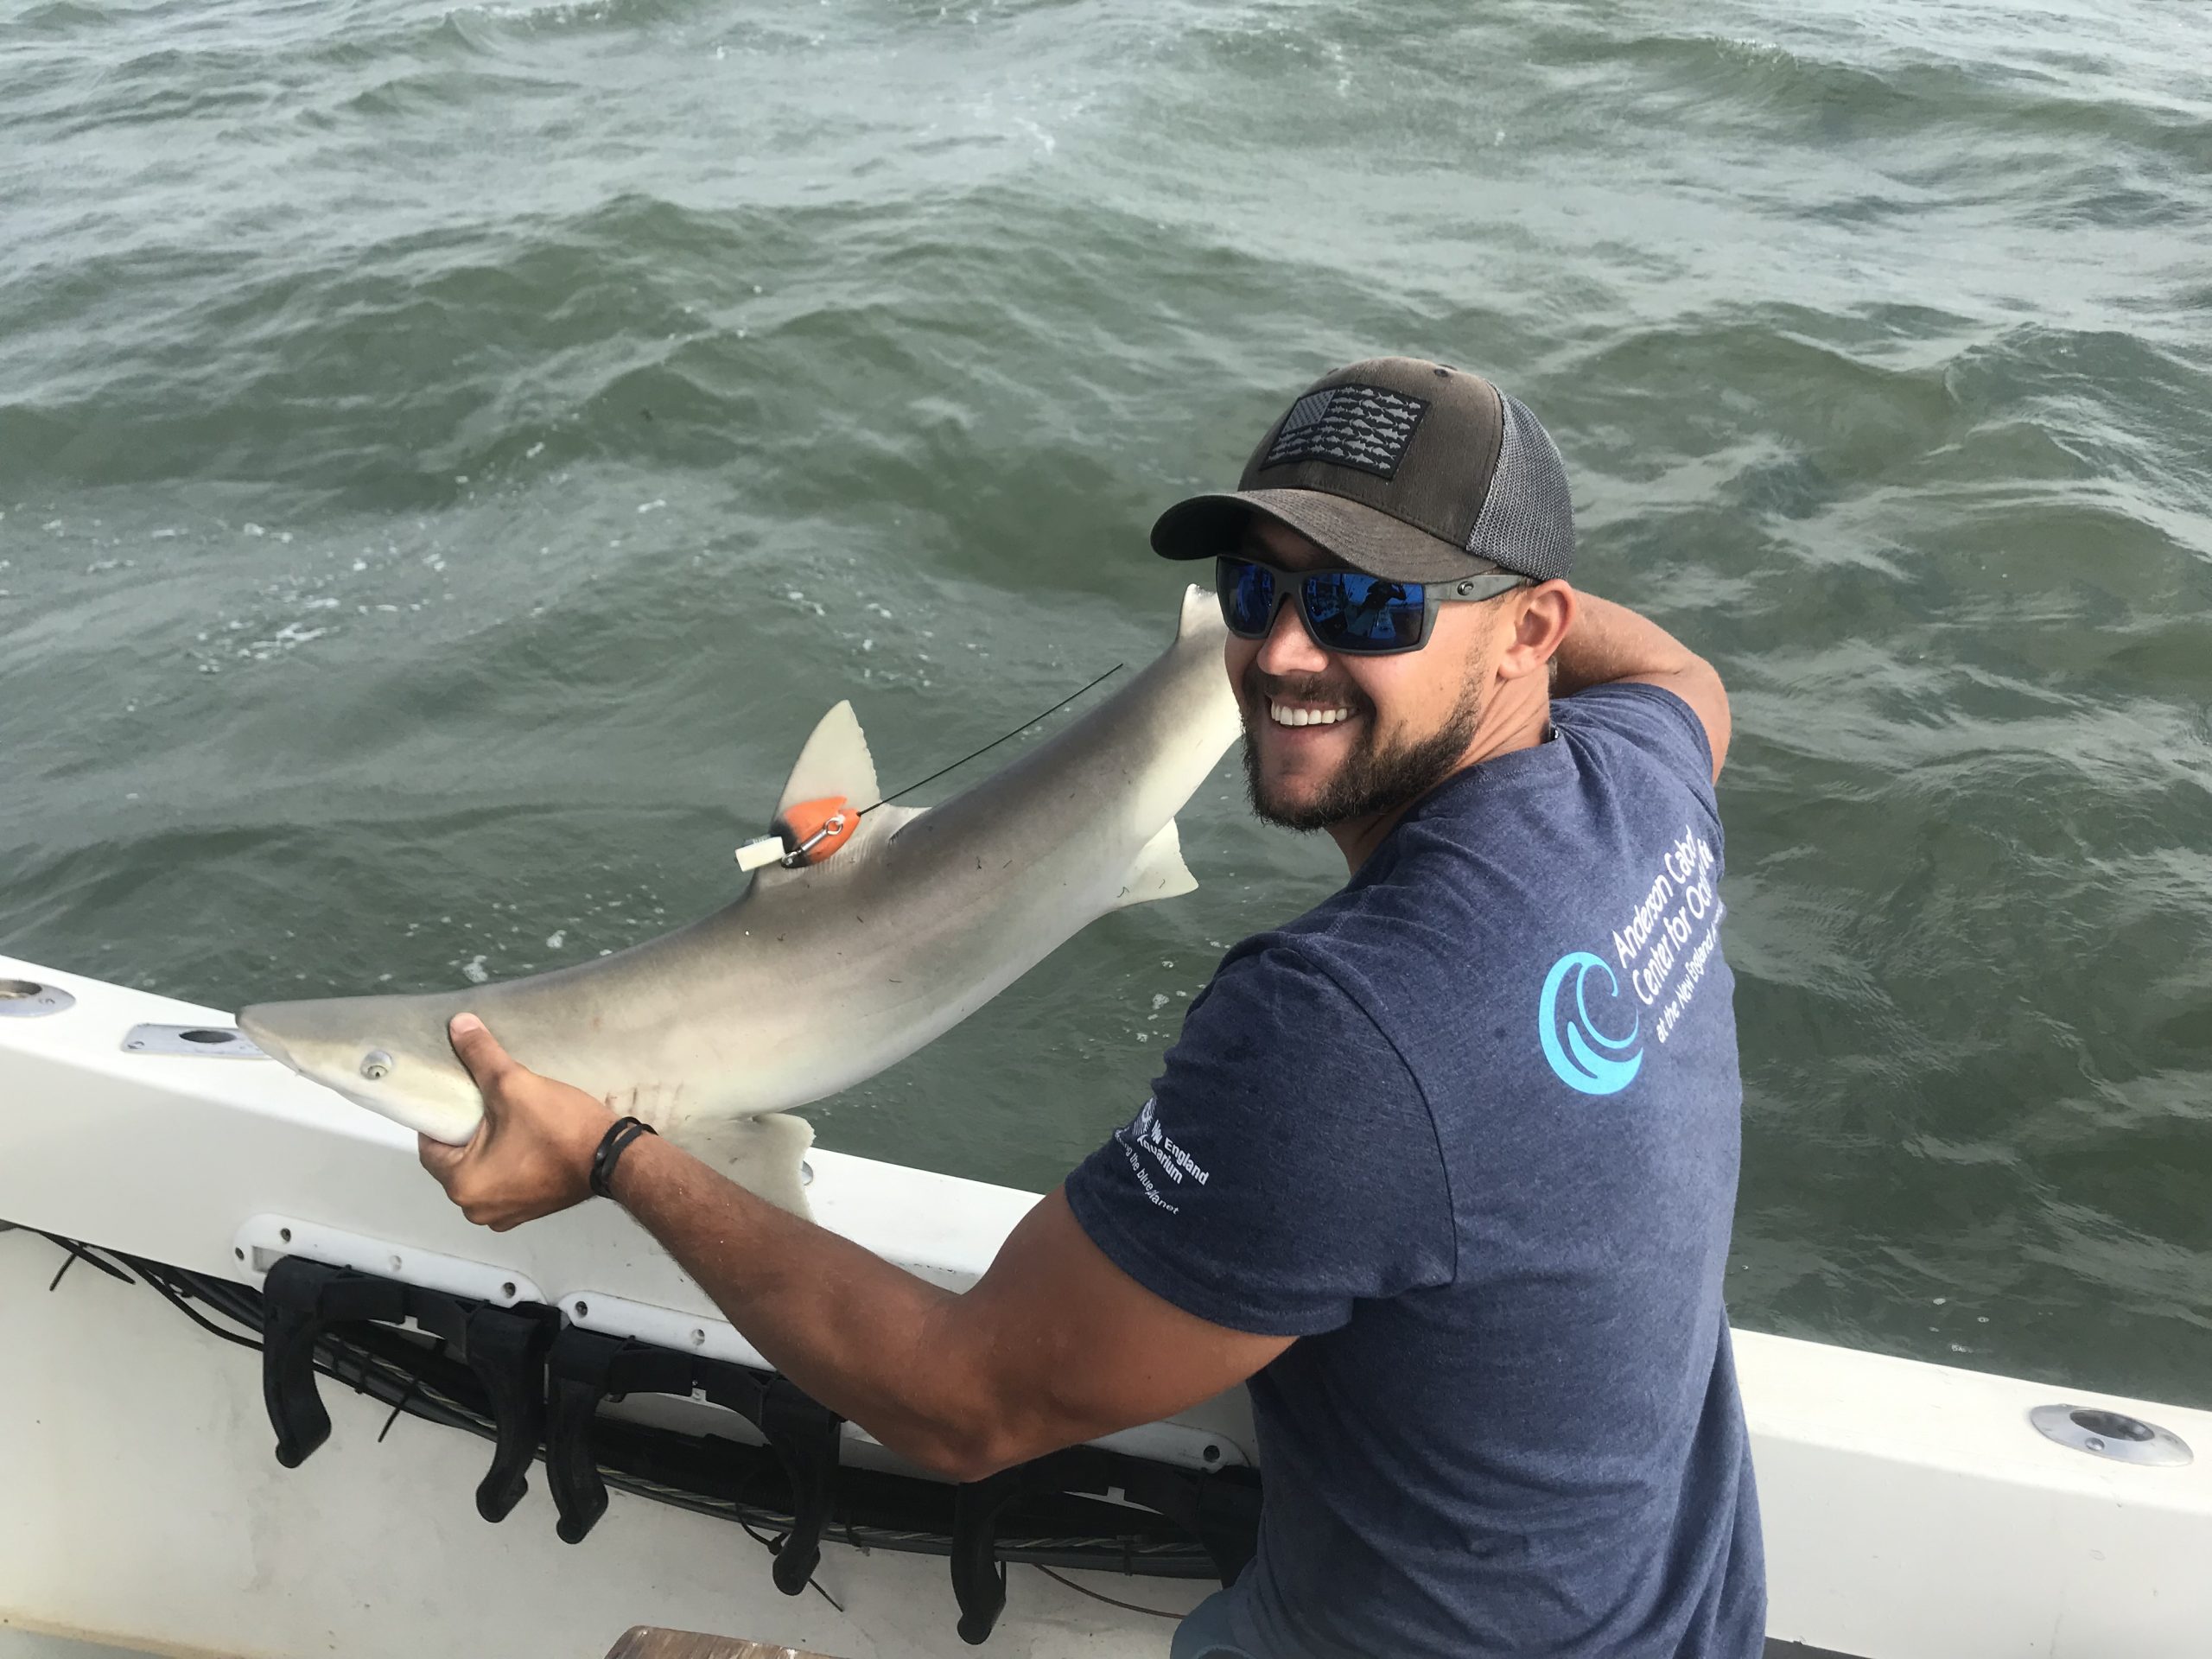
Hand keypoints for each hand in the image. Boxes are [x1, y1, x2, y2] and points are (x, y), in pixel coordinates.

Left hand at [418, 1013, 615, 1230]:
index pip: (430, 1146)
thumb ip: (480, 1056)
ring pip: (482, 1172)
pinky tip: (528, 1140)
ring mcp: (506, 1216)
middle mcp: (476, 1210)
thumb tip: (457, 1024)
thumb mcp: (513, 1084)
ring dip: (489, 1149)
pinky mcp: (530, 1212)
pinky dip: (510, 1163)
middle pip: (456, 1161)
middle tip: (487, 1104)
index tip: (460, 1095)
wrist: (616, 1159)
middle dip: (467, 1133)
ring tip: (509, 1119)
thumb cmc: (559, 1128)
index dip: (442, 1116)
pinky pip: (506, 1183)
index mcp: (461, 1185)